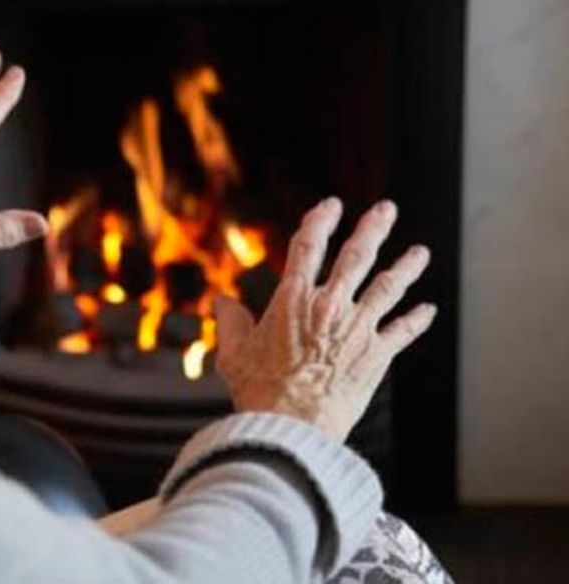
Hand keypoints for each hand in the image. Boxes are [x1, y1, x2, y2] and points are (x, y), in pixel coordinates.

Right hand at [215, 198, 436, 440]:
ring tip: (420, 252)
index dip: (320, 220)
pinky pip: (403, 331)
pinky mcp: (377, 355)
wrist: (293, 426)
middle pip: (357, 256)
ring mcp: (358, 328)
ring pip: (388, 286)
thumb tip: (221, 301)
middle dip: (372, 229)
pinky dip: (417, 319)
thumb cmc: (259, 391)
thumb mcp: (233, 353)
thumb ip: (229, 322)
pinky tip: (428, 309)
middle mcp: (330, 306)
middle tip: (385, 210)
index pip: (309, 246)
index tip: (330, 206)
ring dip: (406, 266)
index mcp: (293, 299)